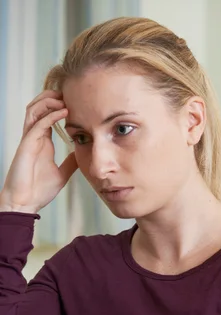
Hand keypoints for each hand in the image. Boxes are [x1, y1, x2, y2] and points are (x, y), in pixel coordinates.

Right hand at [0, 91, 77, 213]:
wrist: (25, 203)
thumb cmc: (38, 190)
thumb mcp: (61, 173)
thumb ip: (70, 162)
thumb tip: (83, 155)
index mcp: (42, 142)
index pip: (48, 116)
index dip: (59, 106)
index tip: (76, 102)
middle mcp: (34, 137)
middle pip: (38, 107)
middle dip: (52, 96)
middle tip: (69, 93)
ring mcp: (29, 139)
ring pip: (34, 109)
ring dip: (49, 101)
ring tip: (65, 98)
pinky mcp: (26, 144)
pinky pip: (38, 124)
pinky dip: (50, 115)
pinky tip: (64, 112)